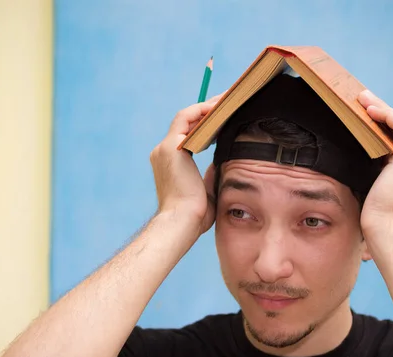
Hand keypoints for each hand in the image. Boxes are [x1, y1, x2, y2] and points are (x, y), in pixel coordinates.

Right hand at [150, 94, 222, 234]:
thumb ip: (210, 173)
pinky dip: (202, 111)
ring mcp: (164, 149)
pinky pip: (186, 118)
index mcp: (170, 164)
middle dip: (209, 110)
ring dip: (207, 106)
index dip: (206, 123)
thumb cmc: (195, 216)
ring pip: (186, 116)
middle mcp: (163, 152)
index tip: (224, 118)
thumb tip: (221, 161)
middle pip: (187, 121)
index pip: (188, 134)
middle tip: (229, 101)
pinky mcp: (170, 147)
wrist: (183, 222)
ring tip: (227, 99)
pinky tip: (219, 107)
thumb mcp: (207, 190)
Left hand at [357, 90, 392, 238]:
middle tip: (364, 101)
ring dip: (382, 109)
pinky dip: (386, 115)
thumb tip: (353, 163)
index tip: (367, 118)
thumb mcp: (374, 191)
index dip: (385, 127)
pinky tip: (370, 109)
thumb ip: (373, 174)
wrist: (387, 232)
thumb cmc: (376, 220)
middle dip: (383, 113)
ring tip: (363, 99)